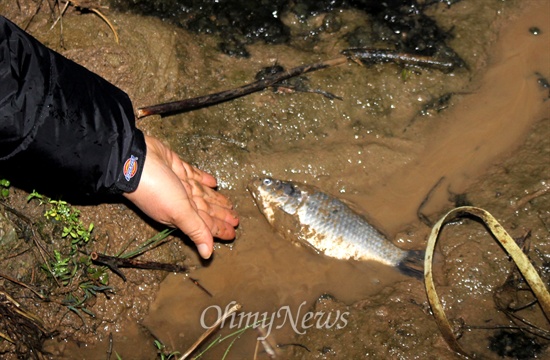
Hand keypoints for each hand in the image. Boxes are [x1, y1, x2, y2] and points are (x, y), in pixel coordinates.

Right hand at [123, 135, 238, 258]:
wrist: (135, 160)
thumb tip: (208, 255)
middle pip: (206, 209)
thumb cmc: (156, 189)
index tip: (232, 234)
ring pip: (203, 194)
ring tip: (229, 204)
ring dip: (216, 199)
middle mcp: (180, 201)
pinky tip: (214, 181)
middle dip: (221, 215)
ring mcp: (178, 184)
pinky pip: (194, 175)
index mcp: (181, 214)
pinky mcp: (176, 167)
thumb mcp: (179, 213)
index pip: (206, 224)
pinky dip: (204, 179)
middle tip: (236, 220)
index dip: (219, 229)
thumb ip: (196, 230)